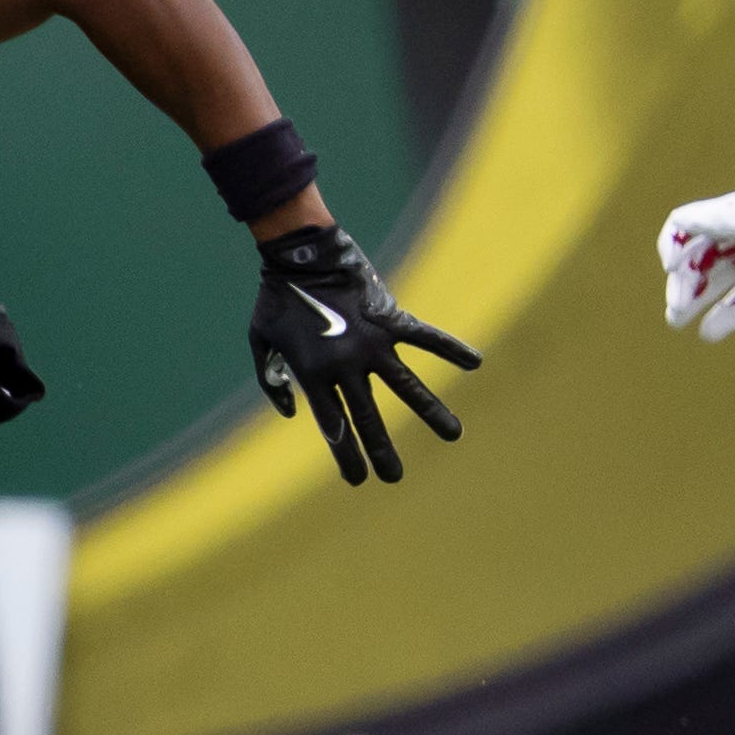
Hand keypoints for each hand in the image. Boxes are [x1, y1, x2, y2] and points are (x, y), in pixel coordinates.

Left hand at [249, 225, 479, 484]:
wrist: (300, 254)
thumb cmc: (276, 299)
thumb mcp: (259, 342)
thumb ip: (272, 381)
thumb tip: (293, 413)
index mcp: (312, 373)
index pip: (333, 425)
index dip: (346, 455)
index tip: (357, 480)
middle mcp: (345, 364)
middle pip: (368, 416)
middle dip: (381, 450)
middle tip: (394, 478)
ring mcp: (372, 342)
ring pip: (406, 385)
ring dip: (432, 411)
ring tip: (453, 435)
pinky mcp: (391, 319)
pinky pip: (426, 337)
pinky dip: (450, 347)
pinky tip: (475, 362)